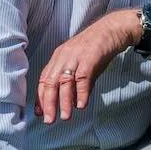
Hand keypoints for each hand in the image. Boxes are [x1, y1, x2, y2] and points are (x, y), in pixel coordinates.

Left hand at [35, 9, 142, 124]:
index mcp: (59, 57)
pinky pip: (83, 77)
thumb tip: (72, 103)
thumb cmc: (95, 48)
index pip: (45, 79)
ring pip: (65, 82)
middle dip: (48, 103)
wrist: (112, 29)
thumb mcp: (80, 64)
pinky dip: (81, 92)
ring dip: (64, 101)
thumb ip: (74, 82)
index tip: (39, 112)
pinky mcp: (90, 58)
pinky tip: (81, 105)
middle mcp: (64, 57)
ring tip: (65, 117)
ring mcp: (76, 57)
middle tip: (48, 120)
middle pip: (51, 82)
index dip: (41, 97)